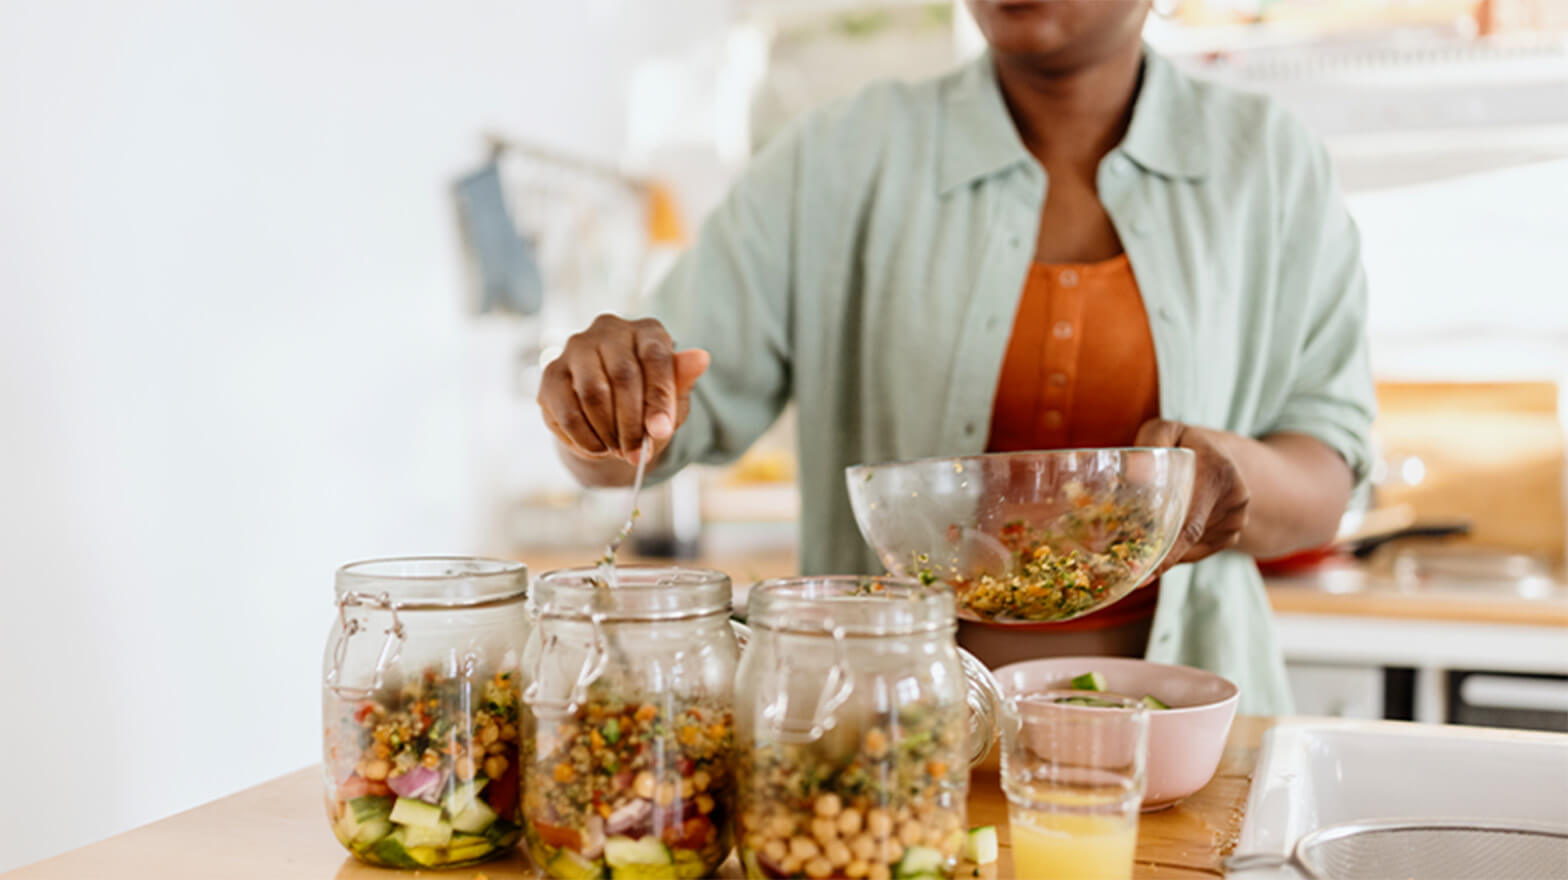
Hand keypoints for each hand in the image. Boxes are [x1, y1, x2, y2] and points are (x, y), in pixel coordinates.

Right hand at [537, 315, 709, 464]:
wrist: (611, 415)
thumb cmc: (648, 399)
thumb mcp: (672, 395)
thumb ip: (682, 379)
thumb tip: (701, 357)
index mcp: (646, 330)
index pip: (655, 358)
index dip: (659, 398)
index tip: (662, 432)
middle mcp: (609, 329)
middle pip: (623, 376)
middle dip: (632, 423)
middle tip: (638, 454)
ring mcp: (576, 348)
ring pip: (592, 394)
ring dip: (609, 431)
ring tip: (620, 451)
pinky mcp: (552, 373)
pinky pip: (568, 410)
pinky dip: (585, 437)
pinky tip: (598, 449)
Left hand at [1134, 419, 1250, 572]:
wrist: (1226, 456)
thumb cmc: (1187, 443)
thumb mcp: (1168, 431)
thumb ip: (1151, 442)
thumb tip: (1133, 471)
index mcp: (1219, 474)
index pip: (1190, 524)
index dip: (1167, 551)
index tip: (1143, 572)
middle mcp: (1234, 501)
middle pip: (1188, 539)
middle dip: (1157, 556)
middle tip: (1129, 571)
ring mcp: (1236, 522)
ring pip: (1191, 548)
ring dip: (1165, 552)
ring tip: (1138, 549)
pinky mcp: (1232, 535)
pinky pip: (1197, 551)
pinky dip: (1177, 551)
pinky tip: (1162, 540)